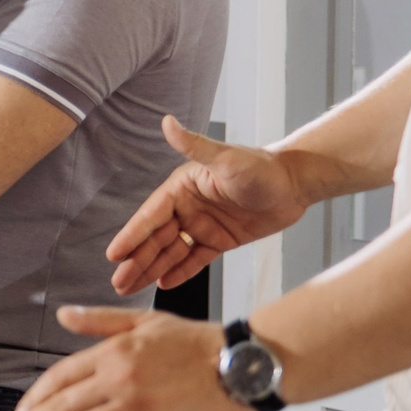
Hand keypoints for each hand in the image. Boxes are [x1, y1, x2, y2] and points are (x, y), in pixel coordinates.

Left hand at [0, 307, 249, 410]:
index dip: (35, 399)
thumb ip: (99, 321)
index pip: (60, 377)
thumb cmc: (198, 344)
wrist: (244, 364)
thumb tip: (62, 313)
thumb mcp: (145, 322)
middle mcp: (120, 380)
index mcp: (114, 352)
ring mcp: (139, 410)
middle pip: (61, 407)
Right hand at [106, 117, 306, 295]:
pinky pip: (195, 259)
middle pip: (156, 238)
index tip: (114, 254)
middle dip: (136, 260)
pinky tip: (163, 283)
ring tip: (130, 288)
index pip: (151, 215)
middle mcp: (187, 207)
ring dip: (151, 269)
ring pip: (171, 252)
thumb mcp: (226, 158)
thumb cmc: (262, 167)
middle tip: (118, 283)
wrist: (296, 184)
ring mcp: (202, 225)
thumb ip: (194, 144)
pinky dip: (180, 271)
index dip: (132, 236)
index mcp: (182, 187)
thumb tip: (167, 122)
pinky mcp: (220, 239)